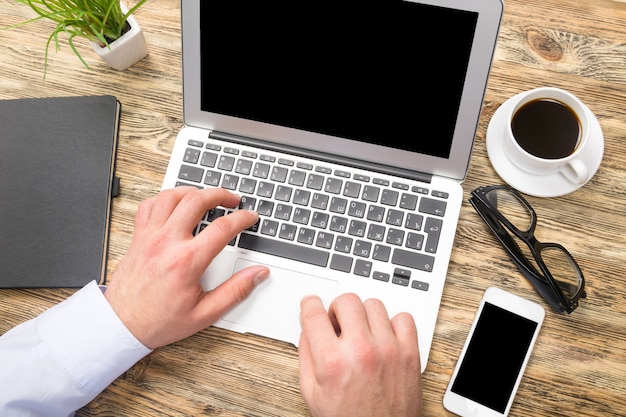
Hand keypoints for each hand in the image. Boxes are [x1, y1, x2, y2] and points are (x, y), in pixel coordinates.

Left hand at [105, 187, 268, 348]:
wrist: (122, 325)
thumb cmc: (159, 321)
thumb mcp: (205, 313)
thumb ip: (236, 291)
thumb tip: (257, 274)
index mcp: (186, 261)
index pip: (222, 228)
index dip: (242, 218)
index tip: (250, 217)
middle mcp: (166, 243)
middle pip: (196, 200)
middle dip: (220, 194)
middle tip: (232, 199)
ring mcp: (149, 237)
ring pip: (171, 196)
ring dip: (192, 191)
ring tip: (206, 196)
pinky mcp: (138, 237)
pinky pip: (149, 205)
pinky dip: (164, 198)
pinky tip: (175, 203)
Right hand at [298, 293, 421, 416]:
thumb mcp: (312, 393)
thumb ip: (306, 355)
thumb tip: (307, 327)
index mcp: (332, 361)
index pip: (314, 314)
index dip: (309, 304)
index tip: (311, 304)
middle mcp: (361, 351)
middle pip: (346, 301)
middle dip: (337, 309)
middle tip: (338, 324)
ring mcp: (388, 350)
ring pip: (374, 305)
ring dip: (364, 315)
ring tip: (361, 333)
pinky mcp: (410, 354)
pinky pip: (403, 318)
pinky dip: (393, 323)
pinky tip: (384, 337)